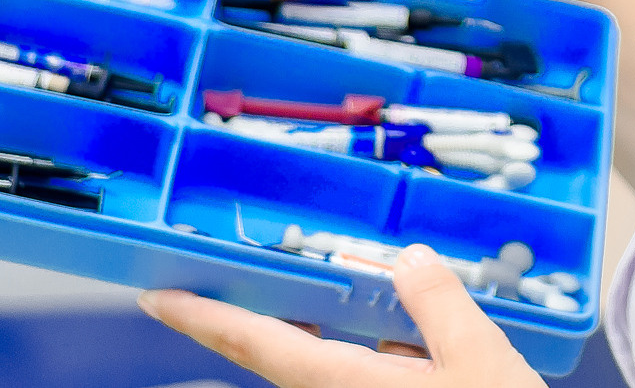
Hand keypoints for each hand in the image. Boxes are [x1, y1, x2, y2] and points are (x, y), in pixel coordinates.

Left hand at [140, 244, 548, 387]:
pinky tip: (404, 326)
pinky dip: (365, 344)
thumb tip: (408, 260)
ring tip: (344, 284)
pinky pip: (360, 374)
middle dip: (258, 310)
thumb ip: (438, 301)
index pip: (254, 342)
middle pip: (280, 351)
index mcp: (344, 385)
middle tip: (233, 266)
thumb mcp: (479, 357)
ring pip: (324, 362)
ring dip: (324, 325)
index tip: (154, 296)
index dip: (201, 317)